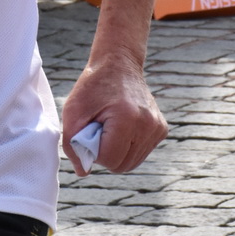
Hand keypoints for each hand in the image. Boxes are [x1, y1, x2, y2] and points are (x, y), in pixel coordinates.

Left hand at [59, 54, 167, 176]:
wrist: (119, 64)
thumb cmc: (93, 87)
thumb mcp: (73, 112)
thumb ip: (73, 144)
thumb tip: (84, 171)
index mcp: (127, 118)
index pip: (109, 159)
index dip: (94, 151)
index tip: (91, 131)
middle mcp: (148, 125)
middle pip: (122, 166)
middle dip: (106, 154)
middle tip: (99, 130)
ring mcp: (157, 128)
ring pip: (132, 163)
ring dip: (117, 152)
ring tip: (111, 128)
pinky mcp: (161, 129)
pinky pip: (141, 153)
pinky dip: (128, 147)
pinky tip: (123, 128)